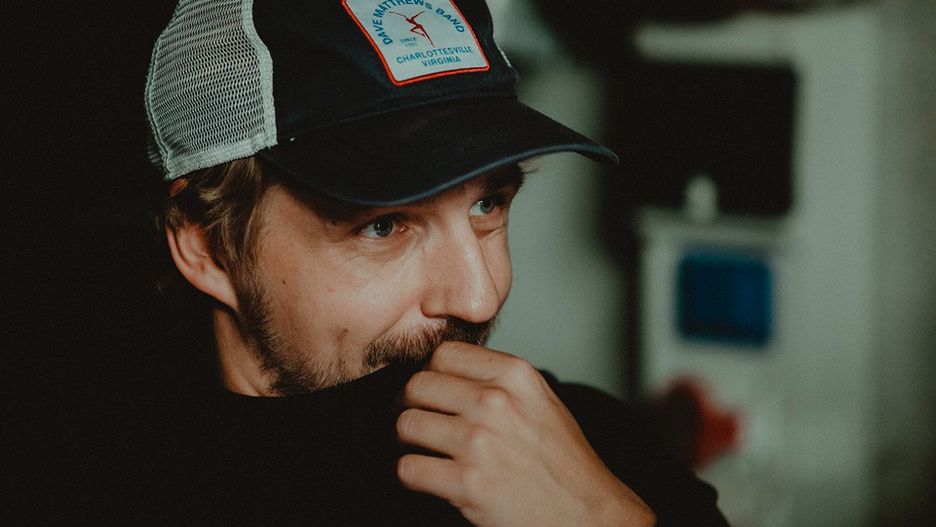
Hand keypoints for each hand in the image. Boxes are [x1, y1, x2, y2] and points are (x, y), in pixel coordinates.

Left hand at [396, 342, 655, 526]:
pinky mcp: (467, 483)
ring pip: (407, 425)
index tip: (431, 389)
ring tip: (423, 449)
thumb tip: (450, 371)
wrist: (586, 514)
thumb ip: (499, 381)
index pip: (444, 353)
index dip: (430, 372)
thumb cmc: (564, 463)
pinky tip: (429, 477)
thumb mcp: (540, 401)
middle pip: (418, 385)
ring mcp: (479, 442)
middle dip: (411, 404)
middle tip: (420, 420)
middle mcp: (496, 402)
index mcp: (515, 376)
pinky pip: (408, 468)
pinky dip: (411, 475)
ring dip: (408, 441)